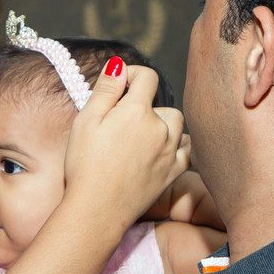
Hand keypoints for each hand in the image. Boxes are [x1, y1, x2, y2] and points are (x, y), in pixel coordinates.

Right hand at [64, 62, 189, 230]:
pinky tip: (164, 150)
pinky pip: (188, 151)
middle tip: (121, 121)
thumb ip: (106, 89)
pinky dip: (179, 146)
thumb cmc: (85, 165)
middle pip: (163, 104)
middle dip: (145, 106)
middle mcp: (160, 128)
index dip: (132, 75)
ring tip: (140, 136)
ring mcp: (170, 152)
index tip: (119, 84)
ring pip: (177, 125)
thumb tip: (120, 65)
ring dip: (163, 125)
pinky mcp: (173, 173)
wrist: (97, 209)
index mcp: (137, 111)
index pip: (147, 77)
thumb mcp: (86, 121)